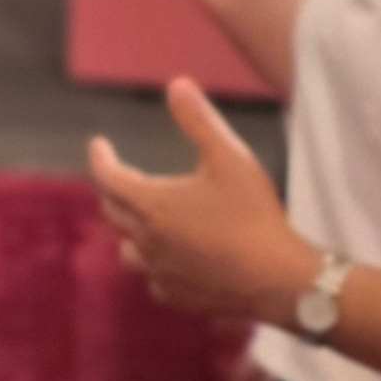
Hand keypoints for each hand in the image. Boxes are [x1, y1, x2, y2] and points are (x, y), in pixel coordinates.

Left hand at [89, 79, 310, 321]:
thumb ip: (199, 120)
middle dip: (111, 190)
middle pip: (113, 212)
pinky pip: (154, 280)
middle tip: (116, 177)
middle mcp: (147, 241)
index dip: (100, 158)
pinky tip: (167, 262)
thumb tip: (177, 83)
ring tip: (138, 221)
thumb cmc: (255, 214)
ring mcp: (161, 273)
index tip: (99, 144)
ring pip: (128, 251)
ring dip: (128, 231)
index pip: (107, 177)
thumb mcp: (230, 157)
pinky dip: (154, 266)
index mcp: (151, 205)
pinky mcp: (179, 297)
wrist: (281, 280)